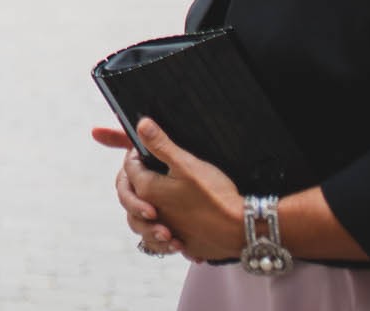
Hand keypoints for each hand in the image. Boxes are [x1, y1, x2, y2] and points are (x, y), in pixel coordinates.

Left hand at [94, 119, 242, 259]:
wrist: (241, 228)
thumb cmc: (214, 195)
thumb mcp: (187, 163)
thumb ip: (160, 145)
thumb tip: (141, 125)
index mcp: (147, 190)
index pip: (129, 168)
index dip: (135, 154)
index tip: (144, 149)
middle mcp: (151, 213)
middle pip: (128, 194)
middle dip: (131, 180)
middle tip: (144, 171)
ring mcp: (166, 230)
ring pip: (140, 222)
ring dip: (141, 211)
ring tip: (150, 203)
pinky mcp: (181, 244)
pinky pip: (161, 242)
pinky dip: (161, 236)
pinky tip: (170, 229)